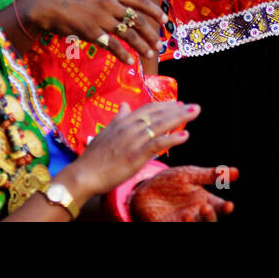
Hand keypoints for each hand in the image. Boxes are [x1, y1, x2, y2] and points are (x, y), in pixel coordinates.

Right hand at [21, 0, 165, 64]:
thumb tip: (124, 7)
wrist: (46, 4)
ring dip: (142, 45)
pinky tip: (130, 62)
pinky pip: (113, 45)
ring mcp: (101, 18)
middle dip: (152, 33)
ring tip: (150, 54)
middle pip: (138, 19)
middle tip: (159, 43)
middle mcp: (110, 3)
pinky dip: (123, 55)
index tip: (165, 19)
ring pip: (129, 33)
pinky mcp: (92, 32)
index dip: (155, 10)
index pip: (140, 0)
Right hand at [64, 102, 198, 197]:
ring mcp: (134, 140)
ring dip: (180, 117)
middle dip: (177, 109)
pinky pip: (158, 143)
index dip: (164, 105)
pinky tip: (185, 135)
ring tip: (194, 112)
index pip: (148, 109)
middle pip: (158, 114)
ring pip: (161, 125)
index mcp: (123, 122)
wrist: (84, 174)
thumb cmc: (94, 158)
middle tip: (193, 106)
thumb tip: (124, 106)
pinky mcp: (137, 154)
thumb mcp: (105, 133)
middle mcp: (130, 127)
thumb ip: (118, 119)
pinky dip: (172, 138)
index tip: (177, 103)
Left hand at [130, 165, 237, 221]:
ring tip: (188, 214)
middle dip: (209, 217)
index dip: (225, 208)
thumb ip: (210, 175)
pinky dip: (179, 226)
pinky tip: (180, 219)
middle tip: (205, 207)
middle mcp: (196, 214)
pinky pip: (175, 228)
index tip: (229, 205)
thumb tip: (237, 172)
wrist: (144, 189)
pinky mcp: (167, 226)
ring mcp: (182, 222)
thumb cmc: (170, 182)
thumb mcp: (190, 175)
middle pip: (209, 222)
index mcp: (205, 201)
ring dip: (194, 223)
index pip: (220, 207)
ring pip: (194, 227)